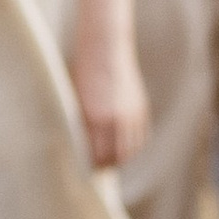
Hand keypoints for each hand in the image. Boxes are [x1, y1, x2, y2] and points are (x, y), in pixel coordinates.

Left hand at [74, 34, 148, 168]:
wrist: (104, 49)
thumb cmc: (83, 74)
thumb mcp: (77, 101)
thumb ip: (81, 125)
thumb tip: (82, 148)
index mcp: (96, 119)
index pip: (98, 156)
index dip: (93, 166)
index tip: (87, 169)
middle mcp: (116, 119)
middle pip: (117, 157)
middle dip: (108, 166)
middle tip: (99, 168)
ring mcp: (131, 114)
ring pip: (131, 150)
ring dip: (122, 158)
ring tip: (112, 160)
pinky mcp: (140, 108)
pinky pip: (141, 137)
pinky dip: (133, 146)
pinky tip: (124, 147)